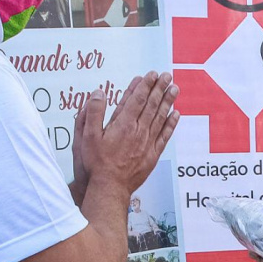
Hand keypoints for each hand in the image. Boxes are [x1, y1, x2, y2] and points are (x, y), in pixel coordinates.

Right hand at [79, 71, 179, 194]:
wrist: (110, 187)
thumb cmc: (96, 163)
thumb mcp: (87, 137)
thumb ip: (93, 113)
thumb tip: (99, 93)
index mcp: (123, 125)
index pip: (137, 100)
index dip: (145, 85)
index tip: (151, 74)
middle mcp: (138, 131)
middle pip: (151, 105)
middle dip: (159, 88)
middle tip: (166, 75)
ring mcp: (147, 143)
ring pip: (160, 117)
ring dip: (168, 102)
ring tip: (175, 88)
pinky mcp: (152, 155)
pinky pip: (165, 135)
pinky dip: (171, 124)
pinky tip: (176, 114)